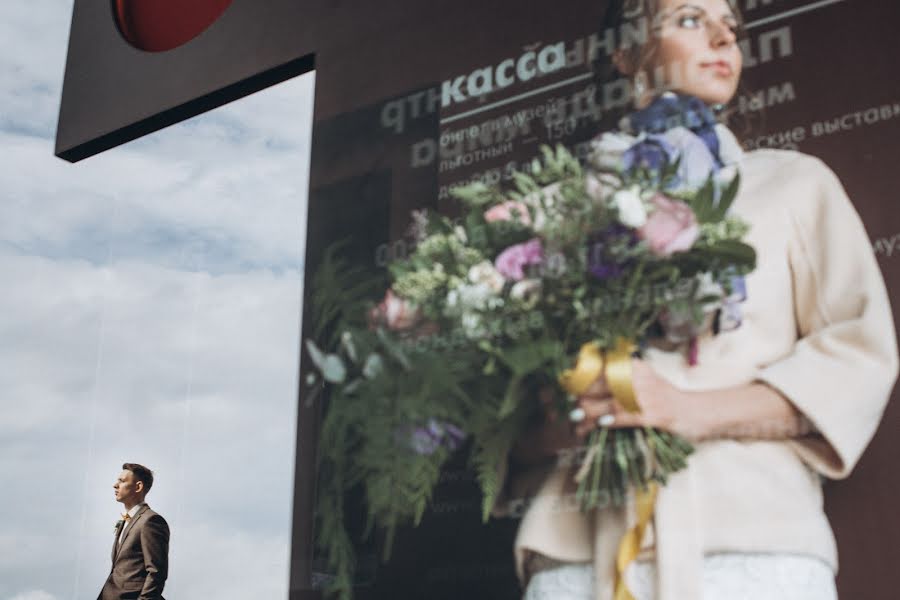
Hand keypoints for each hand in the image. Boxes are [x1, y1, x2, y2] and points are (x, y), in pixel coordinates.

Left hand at [572, 359, 702, 439]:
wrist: (699, 412)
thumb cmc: (667, 400)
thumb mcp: (645, 381)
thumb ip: (621, 380)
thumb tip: (587, 390)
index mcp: (635, 367)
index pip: (601, 366)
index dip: (580, 376)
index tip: (564, 384)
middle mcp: (640, 377)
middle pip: (601, 384)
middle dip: (581, 397)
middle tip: (569, 408)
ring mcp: (648, 396)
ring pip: (610, 402)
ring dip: (589, 413)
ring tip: (575, 420)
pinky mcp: (655, 415)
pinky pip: (626, 416)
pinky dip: (610, 419)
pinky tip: (597, 423)